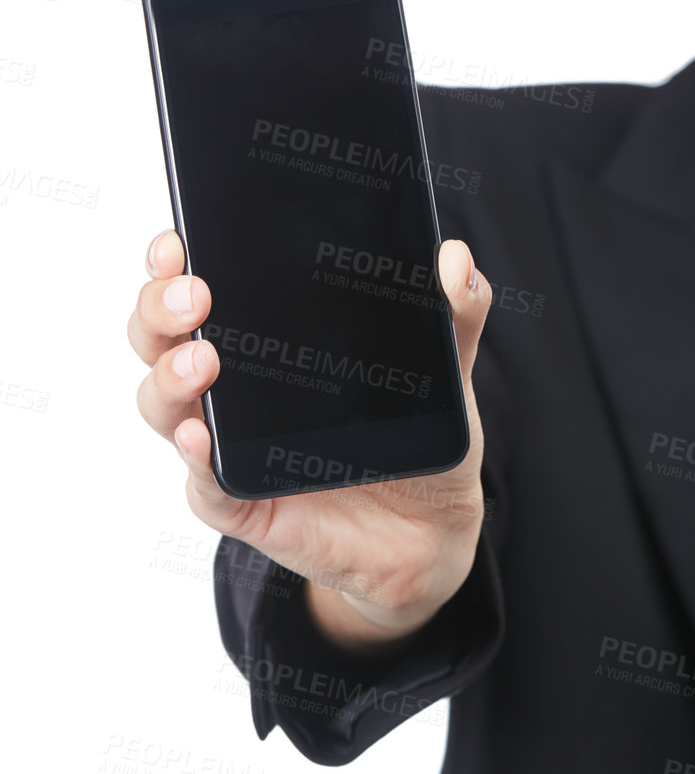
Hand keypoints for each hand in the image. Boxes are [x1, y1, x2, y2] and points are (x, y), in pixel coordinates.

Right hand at [129, 229, 492, 643]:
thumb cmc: (417, 439)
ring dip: (171, 379)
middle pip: (160, 339)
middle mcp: (232, 389)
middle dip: (159, 309)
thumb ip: (453, 314)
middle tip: (195, 295)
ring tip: (203, 360)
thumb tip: (456, 259)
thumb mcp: (443, 370)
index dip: (171, 263)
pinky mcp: (245, 503)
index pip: (195, 289)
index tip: (177, 242)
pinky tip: (202, 437)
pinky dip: (197, 461)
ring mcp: (232, 446)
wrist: (434, 530)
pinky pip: (205, 485)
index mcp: (266, 340)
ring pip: (164, 407)